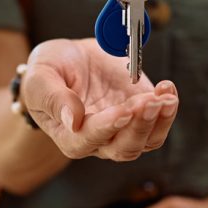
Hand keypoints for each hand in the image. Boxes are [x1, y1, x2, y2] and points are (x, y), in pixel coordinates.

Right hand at [21, 38, 178, 160]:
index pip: (89, 139)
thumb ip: (53, 99)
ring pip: (147, 140)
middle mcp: (99, 140)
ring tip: (166, 96)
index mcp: (69, 136)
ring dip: (160, 120)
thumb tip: (72, 121)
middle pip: (124, 148)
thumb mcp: (40, 78)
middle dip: (139, 125)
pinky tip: (167, 88)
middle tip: (149, 101)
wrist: (69, 60)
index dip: (107, 127)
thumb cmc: (49, 71)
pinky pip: (159, 122)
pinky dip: (167, 109)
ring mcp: (123, 129)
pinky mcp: (140, 114)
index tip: (123, 110)